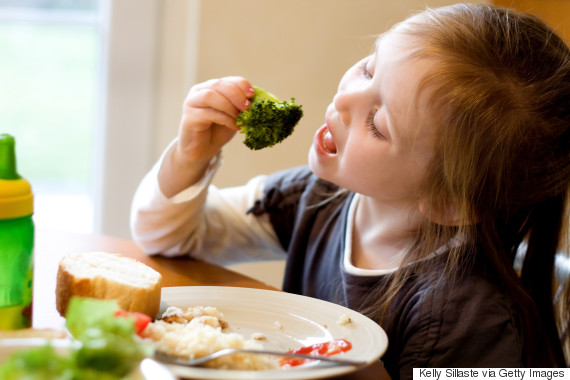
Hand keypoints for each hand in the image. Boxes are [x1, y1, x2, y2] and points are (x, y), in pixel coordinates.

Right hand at [159, 76, 253, 196]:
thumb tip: (257, 100)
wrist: (203, 150)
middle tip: (247, 107)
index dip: (241, 85)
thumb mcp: (234, 115)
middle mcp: (199, 91)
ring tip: (240, 117)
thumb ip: (241, 107)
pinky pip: (208, 113)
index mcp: (211, 87)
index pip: (228, 80)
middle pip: (219, 84)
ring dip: (229, 106)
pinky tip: (234, 125)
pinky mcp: (189, 117)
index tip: (252, 95)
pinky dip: (225, 118)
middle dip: (236, 95)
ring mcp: (192, 103)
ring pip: (211, 96)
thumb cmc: (218, 131)